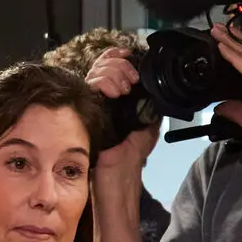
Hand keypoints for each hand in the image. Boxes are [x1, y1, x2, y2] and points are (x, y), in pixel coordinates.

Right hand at [85, 48, 160, 175]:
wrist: (115, 185)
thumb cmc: (127, 164)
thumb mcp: (145, 131)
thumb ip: (148, 111)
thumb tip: (157, 93)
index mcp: (112, 102)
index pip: (108, 68)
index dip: (116, 57)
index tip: (128, 55)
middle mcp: (98, 101)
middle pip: (101, 65)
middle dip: (119, 65)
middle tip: (131, 79)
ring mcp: (90, 105)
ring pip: (95, 72)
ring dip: (114, 73)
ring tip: (124, 88)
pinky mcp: (84, 112)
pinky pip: (90, 86)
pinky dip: (104, 82)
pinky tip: (115, 92)